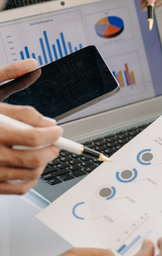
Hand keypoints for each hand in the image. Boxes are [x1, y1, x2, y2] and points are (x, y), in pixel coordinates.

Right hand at [0, 61, 62, 194]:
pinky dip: (30, 180)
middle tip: (54, 142)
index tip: (57, 130)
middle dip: (52, 150)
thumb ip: (9, 77)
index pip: (34, 137)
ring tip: (42, 152)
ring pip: (29, 174)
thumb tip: (33, 66)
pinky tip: (29, 168)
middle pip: (35, 159)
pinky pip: (17, 188)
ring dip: (43, 164)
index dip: (53, 134)